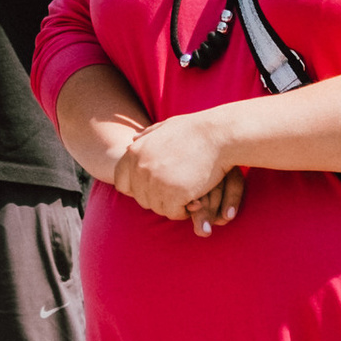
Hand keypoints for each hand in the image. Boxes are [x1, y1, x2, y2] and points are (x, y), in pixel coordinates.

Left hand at [112, 113, 244, 227]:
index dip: (137, 189)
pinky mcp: (173, 194)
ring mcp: (155, 181)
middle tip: (177, 191)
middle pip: (141, 199)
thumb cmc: (195, 130)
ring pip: (157, 207)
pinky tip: (195, 200)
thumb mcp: (166, 127)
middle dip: (158, 198)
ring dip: (173, 205)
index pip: (121, 183)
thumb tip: (132, 140)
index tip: (155, 187)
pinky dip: (184, 211)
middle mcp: (140, 168)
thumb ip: (147, 136)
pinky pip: (173, 212)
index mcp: (134, 152)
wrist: (219, 135)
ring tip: (188, 194)